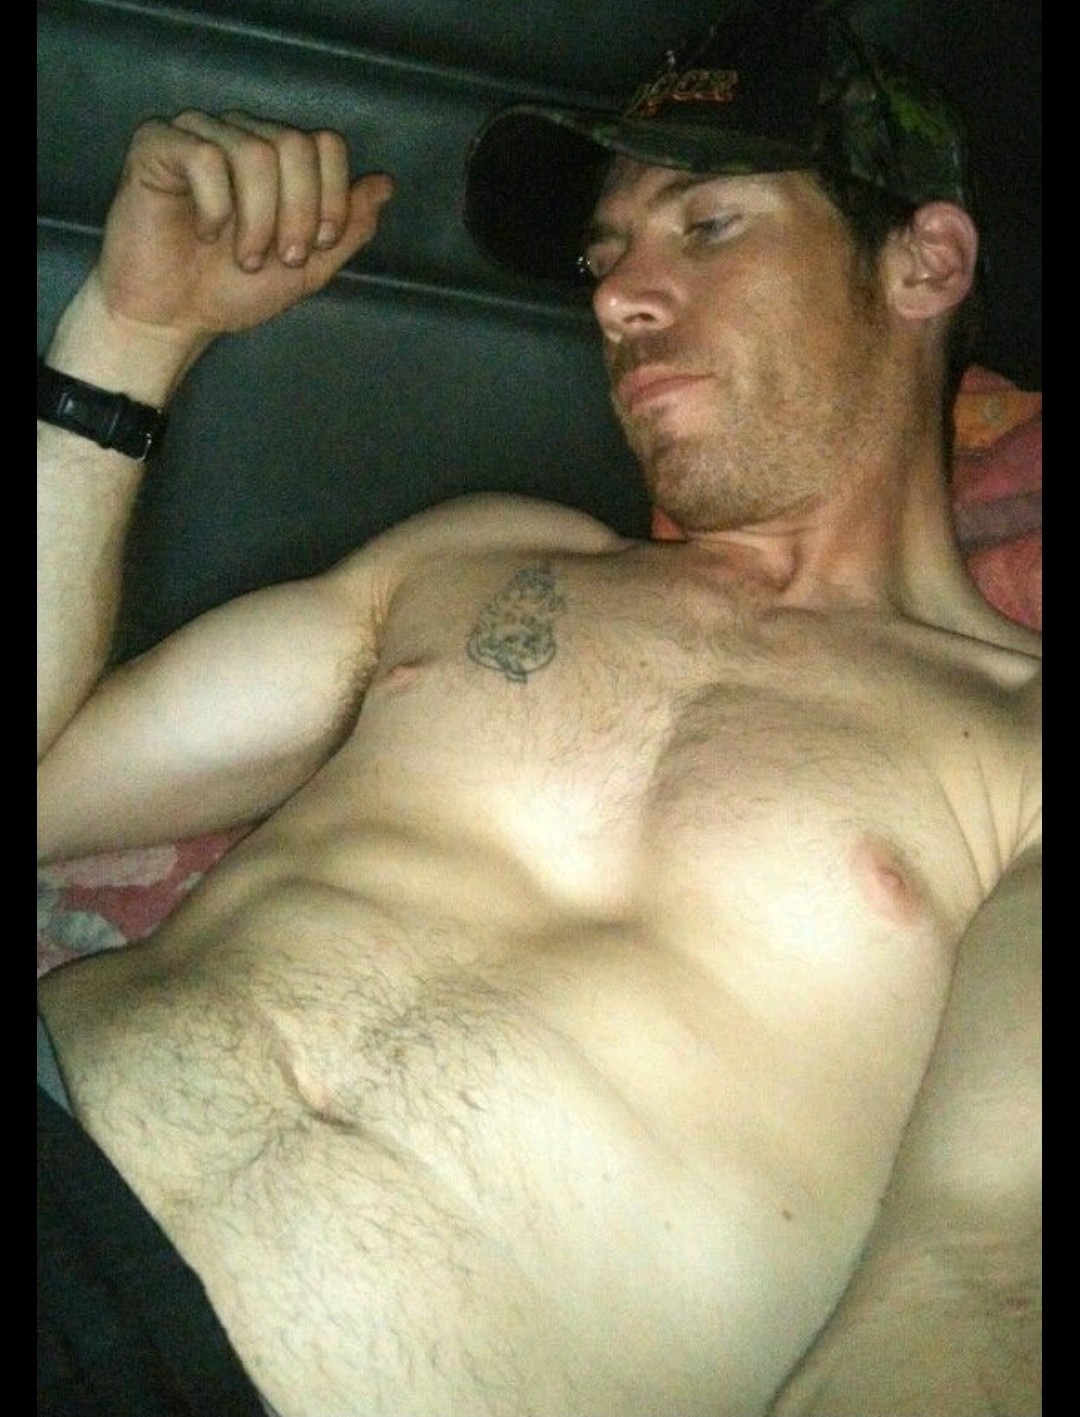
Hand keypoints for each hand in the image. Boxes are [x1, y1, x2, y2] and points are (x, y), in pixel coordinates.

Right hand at [94, 110, 393, 342]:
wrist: (172, 317)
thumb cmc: (231, 290)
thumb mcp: (308, 267)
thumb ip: (347, 229)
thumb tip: (385, 185)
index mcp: (277, 157)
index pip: (326, 144)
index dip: (331, 199)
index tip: (316, 247)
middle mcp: (241, 135)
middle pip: (296, 145)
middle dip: (298, 214)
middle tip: (280, 258)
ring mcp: (199, 134)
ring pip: (254, 152)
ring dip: (258, 220)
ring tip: (244, 257)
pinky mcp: (157, 144)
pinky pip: (204, 156)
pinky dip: (216, 207)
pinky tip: (206, 233)